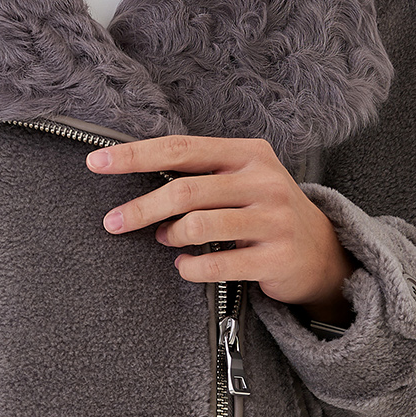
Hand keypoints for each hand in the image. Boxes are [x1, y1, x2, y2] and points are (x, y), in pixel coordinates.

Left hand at [87, 133, 355, 321]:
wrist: (320, 251)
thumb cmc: (263, 210)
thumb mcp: (240, 179)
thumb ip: (198, 174)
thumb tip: (133, 177)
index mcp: (248, 153)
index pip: (181, 149)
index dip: (135, 156)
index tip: (95, 163)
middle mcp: (264, 180)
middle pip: (185, 190)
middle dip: (141, 208)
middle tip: (112, 222)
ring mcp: (274, 219)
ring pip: (199, 226)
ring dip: (170, 236)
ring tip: (164, 239)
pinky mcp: (276, 256)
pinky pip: (217, 264)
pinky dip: (190, 268)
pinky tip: (184, 266)